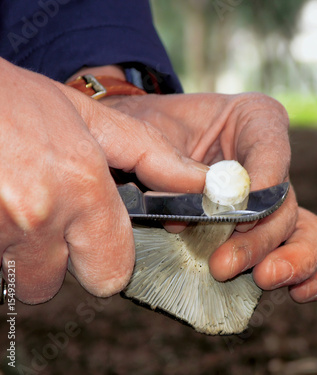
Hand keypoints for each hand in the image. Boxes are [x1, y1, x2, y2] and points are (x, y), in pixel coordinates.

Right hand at [0, 60, 206, 303]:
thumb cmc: (16, 100)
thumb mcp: (90, 118)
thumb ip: (150, 155)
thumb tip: (199, 181)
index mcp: (82, 188)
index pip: (111, 275)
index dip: (106, 264)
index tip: (97, 245)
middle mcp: (37, 218)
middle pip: (51, 285)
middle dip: (53, 262)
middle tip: (47, 219)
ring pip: (15, 276)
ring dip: (17, 252)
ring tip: (16, 203)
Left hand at [102, 92, 316, 302]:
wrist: (133, 142)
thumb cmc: (146, 127)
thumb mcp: (147, 129)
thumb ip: (168, 166)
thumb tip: (188, 220)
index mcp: (254, 120)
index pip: (272, 150)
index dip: (263, 185)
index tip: (237, 215)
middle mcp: (271, 162)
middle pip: (285, 203)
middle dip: (260, 239)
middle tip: (223, 265)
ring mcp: (272, 202)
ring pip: (307, 232)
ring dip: (289, 261)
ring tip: (262, 279)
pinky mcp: (266, 233)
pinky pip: (302, 254)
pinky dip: (310, 276)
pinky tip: (298, 293)